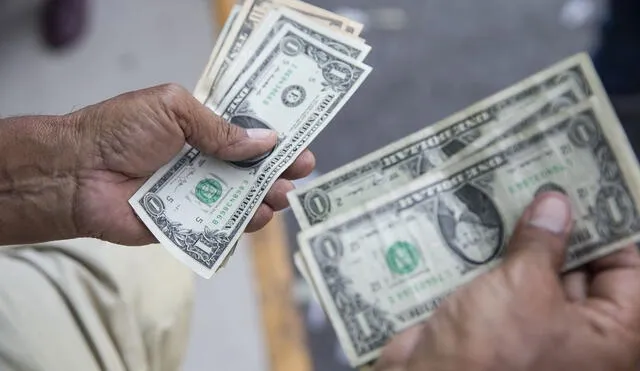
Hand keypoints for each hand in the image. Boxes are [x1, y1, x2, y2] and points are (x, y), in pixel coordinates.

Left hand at [71, 84, 314, 244]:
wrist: (76, 172)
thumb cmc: (119, 131)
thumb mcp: (173, 110)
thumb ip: (219, 127)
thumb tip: (265, 140)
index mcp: (198, 128)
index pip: (245, 132)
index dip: (273, 137)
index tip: (299, 140)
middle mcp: (201, 161)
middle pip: (250, 167)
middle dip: (278, 169)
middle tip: (302, 171)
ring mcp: (194, 193)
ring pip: (241, 197)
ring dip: (266, 196)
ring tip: (283, 195)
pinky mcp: (185, 223)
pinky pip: (220, 224)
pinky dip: (242, 223)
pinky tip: (258, 216)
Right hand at [375, 192, 639, 370]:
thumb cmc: (494, 351)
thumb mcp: (526, 288)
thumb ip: (543, 242)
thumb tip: (556, 203)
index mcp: (608, 334)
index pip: (626, 267)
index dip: (608, 224)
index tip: (585, 183)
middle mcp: (577, 332)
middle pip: (580, 266)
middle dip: (560, 224)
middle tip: (542, 177)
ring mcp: (532, 327)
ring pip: (536, 272)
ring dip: (520, 237)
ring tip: (509, 189)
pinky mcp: (495, 323)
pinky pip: (502, 283)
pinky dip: (492, 255)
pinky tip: (480, 219)